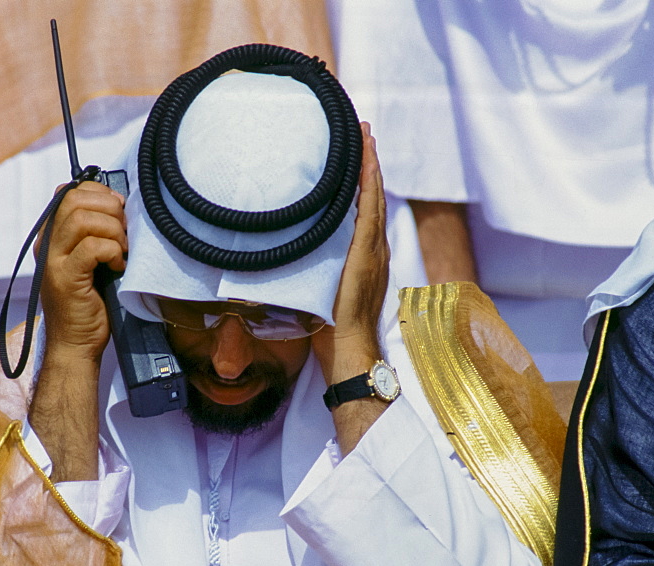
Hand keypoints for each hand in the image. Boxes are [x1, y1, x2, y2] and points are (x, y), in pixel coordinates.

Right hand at [37, 181, 126, 364]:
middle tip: (124, 231)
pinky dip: (112, 252)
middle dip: (109, 209)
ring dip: (113, 231)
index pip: (69, 192)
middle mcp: (47, 243)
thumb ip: (95, 232)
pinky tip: (118, 266)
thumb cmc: (88, 302)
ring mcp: (53, 260)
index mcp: (52, 234)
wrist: (75, 343)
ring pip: (83, 220)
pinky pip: (93, 247)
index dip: (100, 194)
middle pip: (75, 200)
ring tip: (122, 250)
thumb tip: (119, 203)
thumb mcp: (90, 259)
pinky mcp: (66, 278)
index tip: (119, 211)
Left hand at [312, 121, 389, 383]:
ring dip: (370, 164)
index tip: (357, 150)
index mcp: (364, 254)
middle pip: (373, 194)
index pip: (364, 207)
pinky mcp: (367, 254)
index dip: (362, 178)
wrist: (348, 348)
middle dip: (368, 161)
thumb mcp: (317, 287)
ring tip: (365, 136)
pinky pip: (370, 211)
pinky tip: (366, 164)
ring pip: (374, 197)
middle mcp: (374, 247)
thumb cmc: (329, 327)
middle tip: (362, 130)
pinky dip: (370, 185)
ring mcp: (373, 249)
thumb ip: (308, 267)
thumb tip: (279, 253)